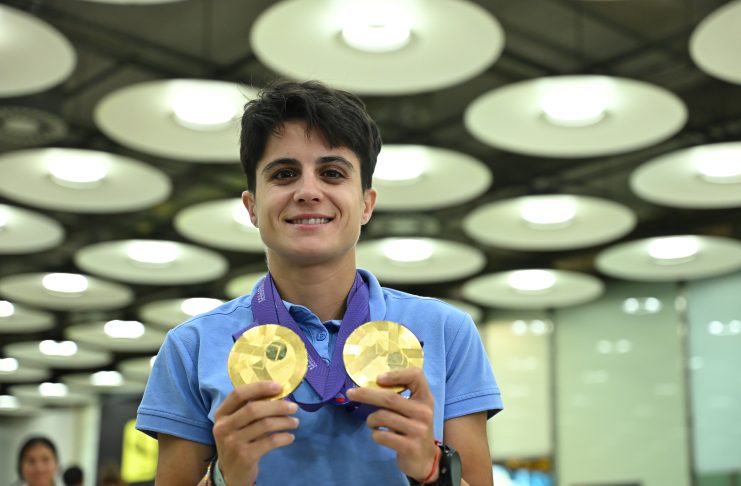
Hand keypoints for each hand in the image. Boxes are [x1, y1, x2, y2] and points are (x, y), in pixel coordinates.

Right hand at [212, 381, 299, 485]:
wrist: (230, 473)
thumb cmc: (238, 442)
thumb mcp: (236, 424)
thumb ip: (250, 409)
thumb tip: (279, 394)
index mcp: (221, 414)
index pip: (238, 394)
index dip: (259, 387)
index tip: (279, 386)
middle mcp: (224, 427)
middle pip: (253, 409)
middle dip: (278, 406)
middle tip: (294, 407)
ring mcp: (233, 442)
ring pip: (264, 425)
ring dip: (284, 421)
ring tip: (295, 422)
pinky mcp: (245, 456)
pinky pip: (270, 442)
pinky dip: (283, 437)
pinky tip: (290, 437)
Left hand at [346, 368, 438, 482]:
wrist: (425, 459)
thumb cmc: (414, 428)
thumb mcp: (414, 409)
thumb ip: (400, 397)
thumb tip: (370, 384)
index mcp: (425, 398)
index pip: (416, 376)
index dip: (396, 374)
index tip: (378, 378)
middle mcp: (424, 412)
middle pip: (390, 398)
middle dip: (366, 394)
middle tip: (351, 393)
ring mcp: (418, 430)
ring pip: (383, 417)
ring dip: (371, 419)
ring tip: (372, 423)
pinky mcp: (409, 447)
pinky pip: (382, 435)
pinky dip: (375, 434)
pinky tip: (380, 435)